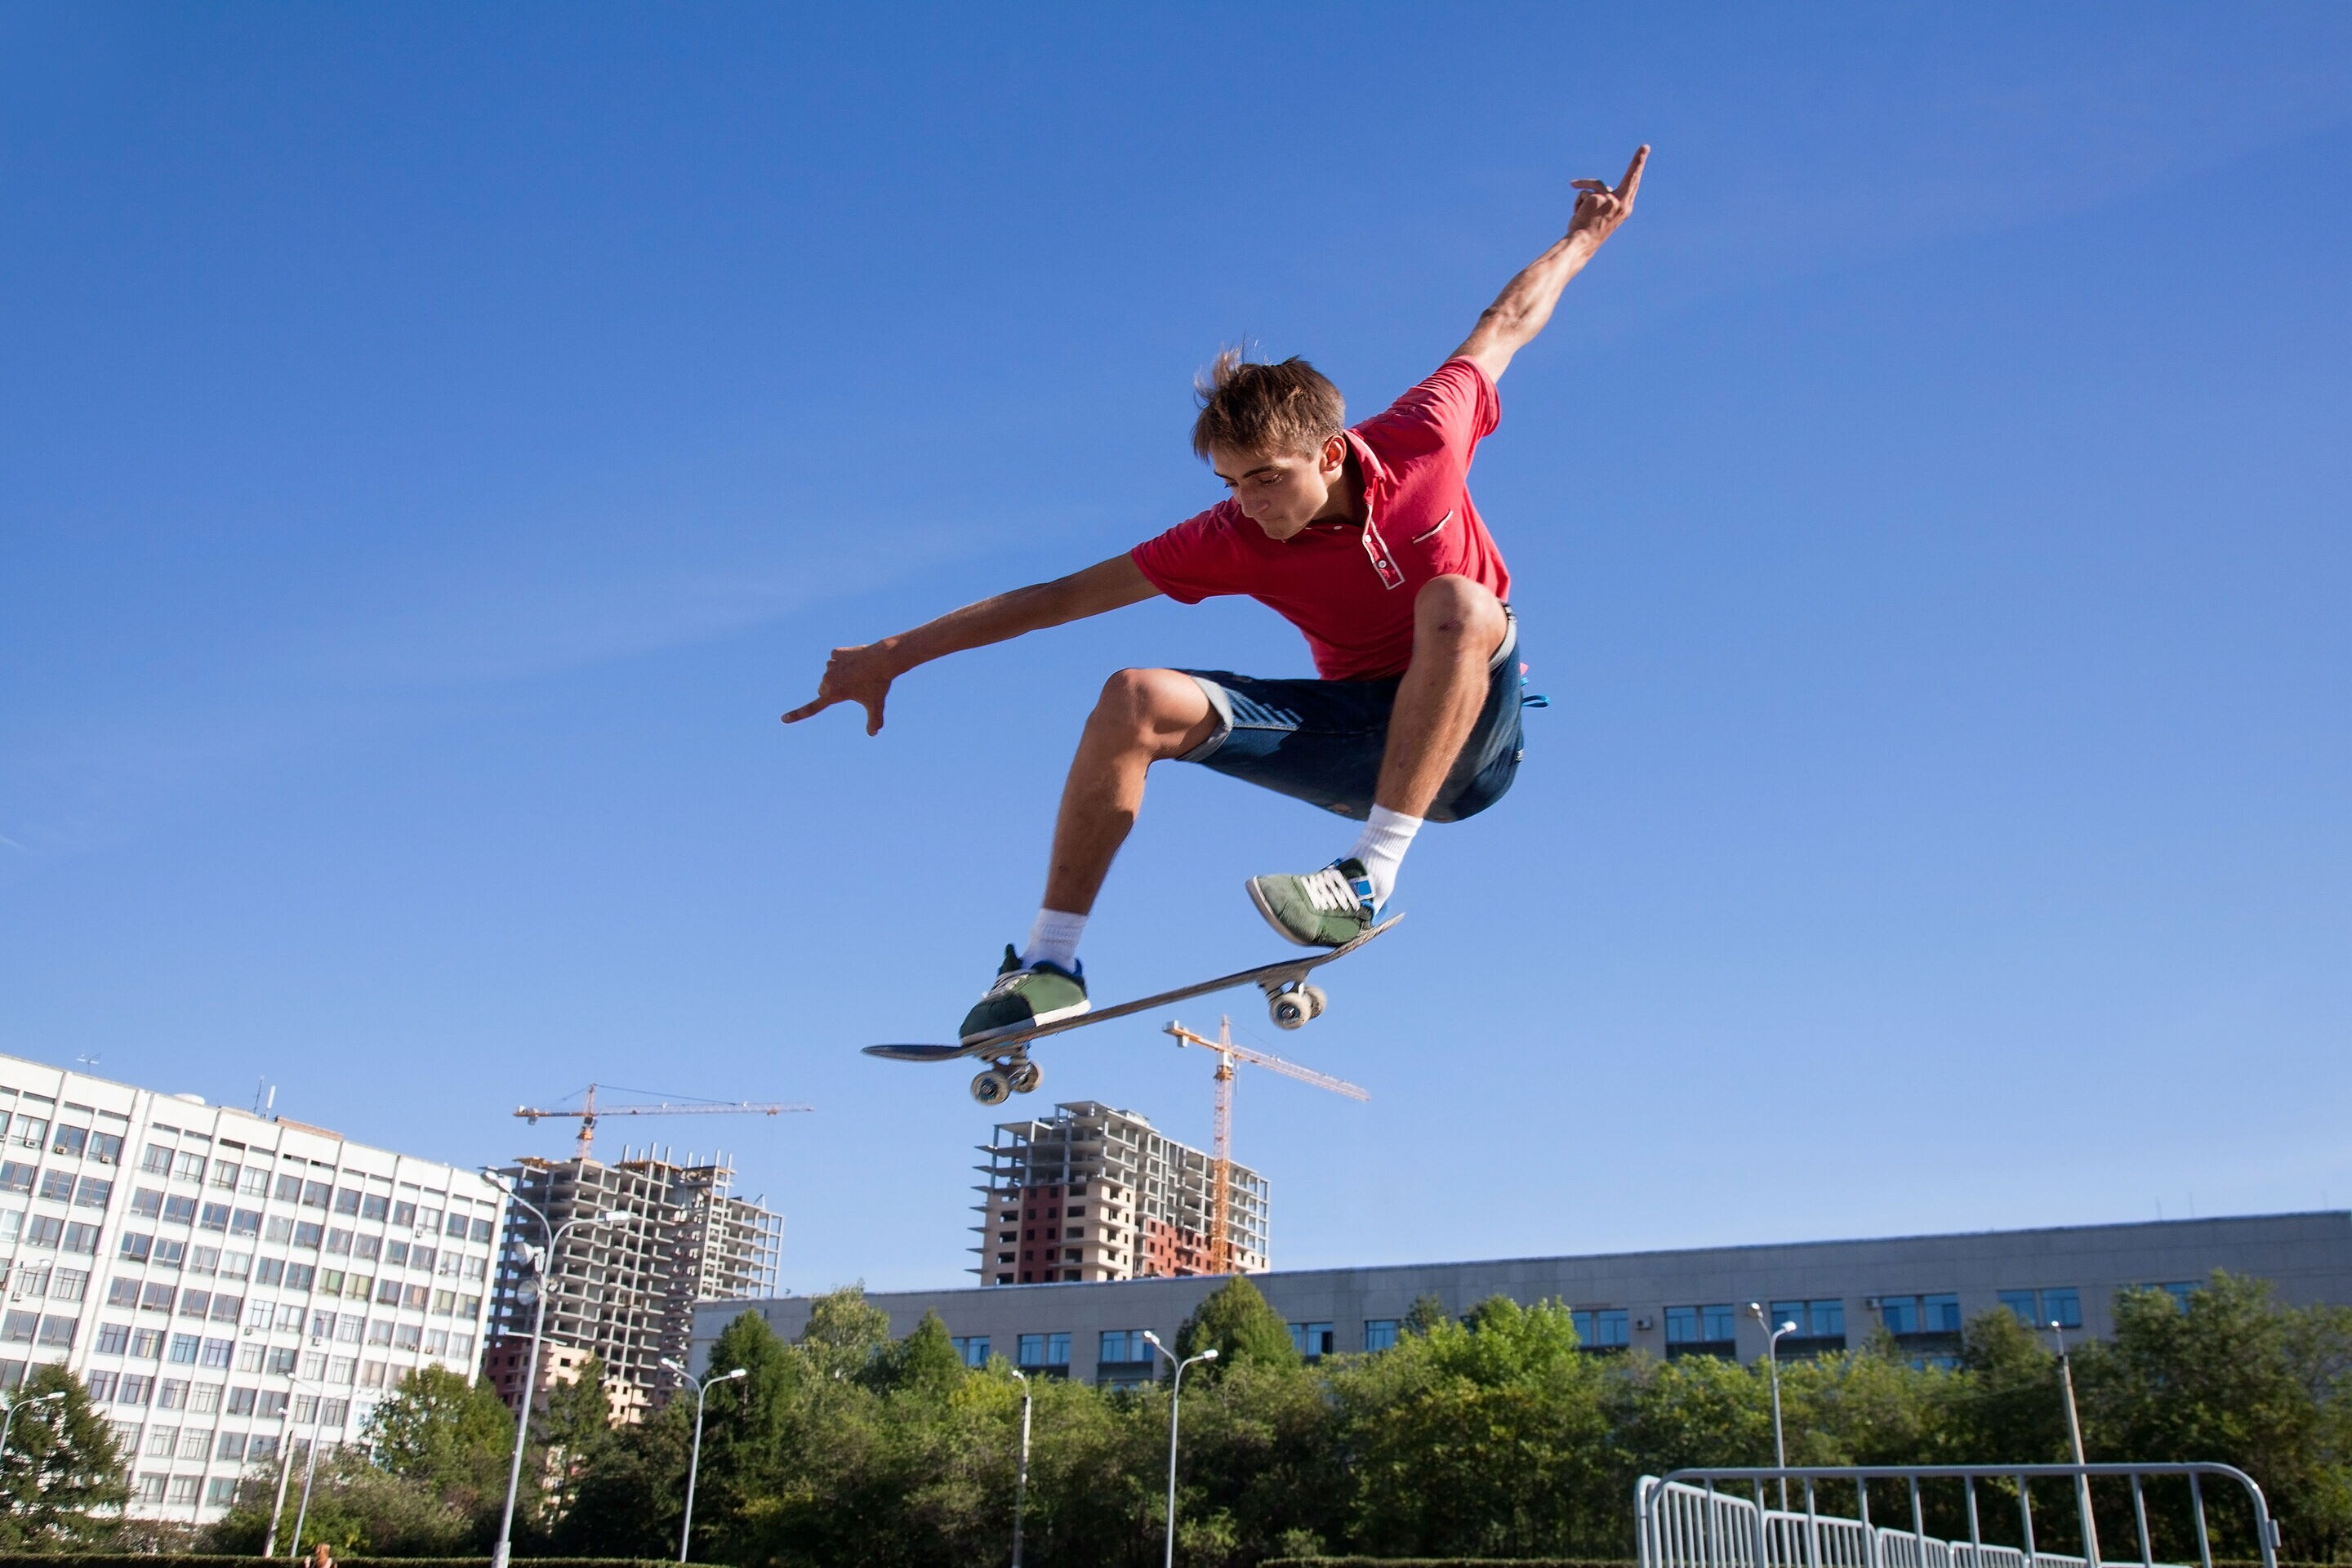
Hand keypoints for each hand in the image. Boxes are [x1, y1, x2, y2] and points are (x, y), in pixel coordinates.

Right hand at [782, 641, 897, 733]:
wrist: (882, 659)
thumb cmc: (878, 684)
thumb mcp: (876, 705)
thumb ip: (874, 721)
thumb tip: (873, 733)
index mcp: (833, 694)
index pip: (812, 708)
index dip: (797, 715)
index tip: (783, 719)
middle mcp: (828, 680)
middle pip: (823, 689)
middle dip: (832, 690)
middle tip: (853, 687)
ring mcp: (831, 665)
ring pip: (831, 674)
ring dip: (839, 675)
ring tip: (858, 673)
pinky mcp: (836, 653)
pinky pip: (836, 659)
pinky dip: (843, 661)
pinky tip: (856, 661)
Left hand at [1567, 145, 1647, 247]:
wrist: (1582, 244)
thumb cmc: (1590, 232)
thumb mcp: (1603, 215)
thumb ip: (1606, 200)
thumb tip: (1601, 187)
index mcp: (1626, 208)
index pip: (1633, 184)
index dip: (1638, 166)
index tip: (1644, 149)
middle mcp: (1623, 203)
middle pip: (1631, 177)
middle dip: (1638, 160)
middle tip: (1646, 146)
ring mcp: (1612, 200)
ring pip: (1596, 185)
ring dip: (1583, 192)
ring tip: (1577, 211)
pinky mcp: (1599, 198)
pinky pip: (1584, 192)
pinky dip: (1578, 201)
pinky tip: (1578, 214)